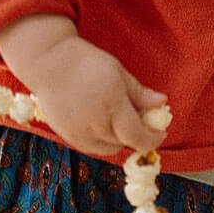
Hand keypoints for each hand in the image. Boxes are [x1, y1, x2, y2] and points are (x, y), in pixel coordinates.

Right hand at [0, 14, 166, 156]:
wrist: (51, 64)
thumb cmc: (88, 63)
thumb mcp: (119, 73)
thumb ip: (140, 94)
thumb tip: (162, 103)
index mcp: (113, 107)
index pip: (138, 137)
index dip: (152, 139)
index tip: (160, 133)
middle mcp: (96, 125)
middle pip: (124, 143)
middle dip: (135, 134)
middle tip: (137, 118)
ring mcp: (79, 134)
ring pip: (108, 148)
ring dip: (117, 138)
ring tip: (115, 117)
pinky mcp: (67, 137)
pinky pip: (91, 147)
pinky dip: (101, 140)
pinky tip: (99, 120)